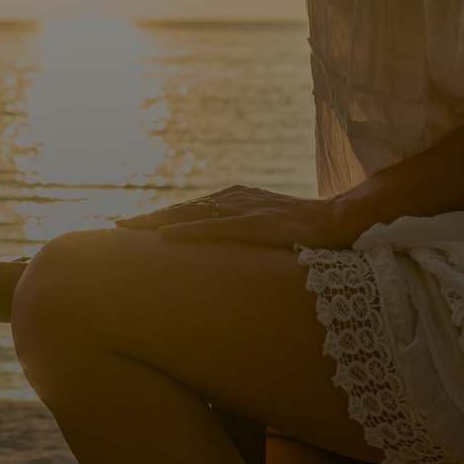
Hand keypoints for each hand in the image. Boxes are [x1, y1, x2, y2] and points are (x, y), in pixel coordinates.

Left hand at [117, 184, 366, 247]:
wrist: (347, 220)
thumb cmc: (310, 232)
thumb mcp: (271, 233)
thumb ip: (249, 239)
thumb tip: (230, 264)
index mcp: (238, 200)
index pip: (191, 210)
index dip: (159, 218)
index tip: (130, 228)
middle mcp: (238, 199)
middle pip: (184, 208)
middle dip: (148, 218)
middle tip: (115, 227)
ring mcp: (249, 209)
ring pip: (193, 213)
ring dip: (158, 221)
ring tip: (128, 230)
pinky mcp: (261, 223)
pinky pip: (219, 227)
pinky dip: (190, 230)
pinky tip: (167, 237)